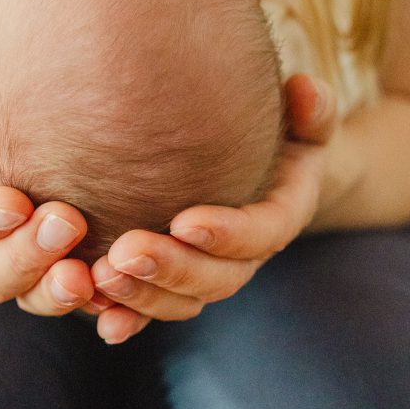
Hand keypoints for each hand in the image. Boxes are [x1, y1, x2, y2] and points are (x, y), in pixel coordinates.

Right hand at [0, 92, 107, 317]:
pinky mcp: (82, 284)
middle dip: (27, 256)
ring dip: (58, 293)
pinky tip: (122, 305)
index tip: (15, 201)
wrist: (49, 152)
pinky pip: (91, 310)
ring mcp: (37, 275)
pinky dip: (106, 314)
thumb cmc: (2, 128)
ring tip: (87, 277)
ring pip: (38, 298)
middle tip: (66, 224)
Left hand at [90, 74, 337, 343]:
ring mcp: (207, 273)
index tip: (185, 220)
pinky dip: (127, 317)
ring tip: (99, 277)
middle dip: (171, 270)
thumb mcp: (302, 115)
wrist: (258, 163)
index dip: (227, 233)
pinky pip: (151, 309)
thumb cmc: (278, 129)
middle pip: (215, 279)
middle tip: (124, 253)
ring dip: (141, 295)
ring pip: (180, 301)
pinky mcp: (173, 282)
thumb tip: (305, 91)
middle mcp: (244, 255)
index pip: (261, 233)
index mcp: (280, 215)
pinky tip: (99, 317)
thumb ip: (311, 107)